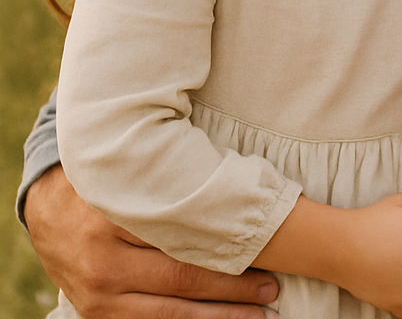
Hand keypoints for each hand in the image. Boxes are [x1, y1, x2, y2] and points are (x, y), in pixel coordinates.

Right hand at [23, 165, 278, 317]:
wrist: (48, 210)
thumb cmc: (110, 185)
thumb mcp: (136, 176)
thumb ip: (176, 187)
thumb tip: (239, 196)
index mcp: (119, 216)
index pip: (185, 237)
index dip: (229, 246)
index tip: (270, 250)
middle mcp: (104, 260)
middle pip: (182, 277)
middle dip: (232, 287)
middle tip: (273, 287)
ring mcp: (96, 293)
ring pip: (168, 312)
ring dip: (217, 317)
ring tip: (258, 315)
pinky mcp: (92, 313)